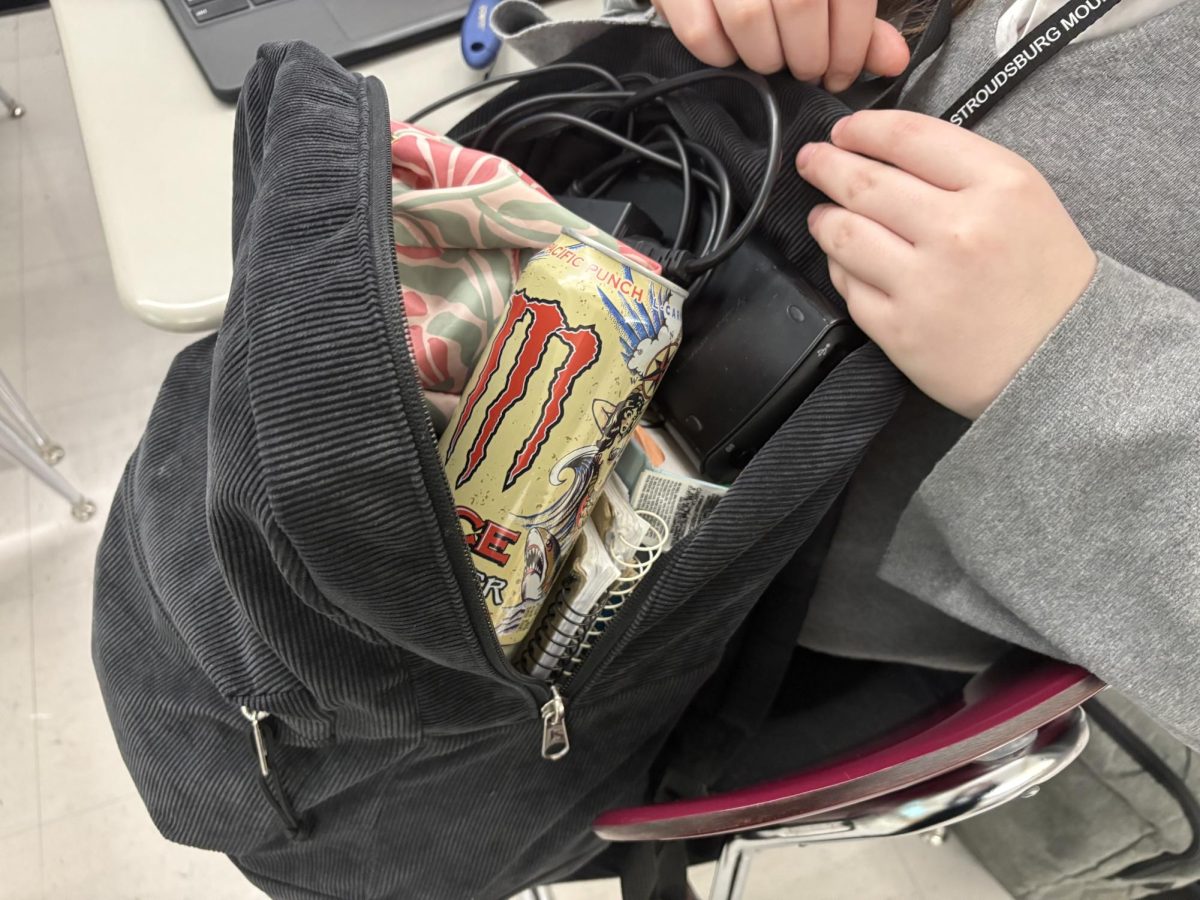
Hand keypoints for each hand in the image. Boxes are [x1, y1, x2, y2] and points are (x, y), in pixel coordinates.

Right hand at [651, 0, 909, 92]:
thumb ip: (856, 20)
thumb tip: (893, 61)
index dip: (851, 46)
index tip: (842, 74)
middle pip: (799, 7)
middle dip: (808, 57)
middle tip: (806, 70)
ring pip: (749, 23)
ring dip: (766, 58)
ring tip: (771, 58)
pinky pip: (702, 36)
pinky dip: (721, 55)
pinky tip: (732, 50)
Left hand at [797, 110, 1096, 418]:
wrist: (1062, 361)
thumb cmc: (1044, 279)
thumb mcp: (1026, 201)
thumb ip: (962, 170)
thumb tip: (888, 152)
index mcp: (1000, 186)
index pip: (909, 137)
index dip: (864, 128)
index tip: (844, 130)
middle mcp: (959, 231)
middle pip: (865, 183)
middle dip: (827, 166)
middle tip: (812, 160)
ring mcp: (925, 283)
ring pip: (844, 234)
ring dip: (824, 218)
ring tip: (822, 213)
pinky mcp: (899, 329)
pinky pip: (848, 286)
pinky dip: (840, 267)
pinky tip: (846, 260)